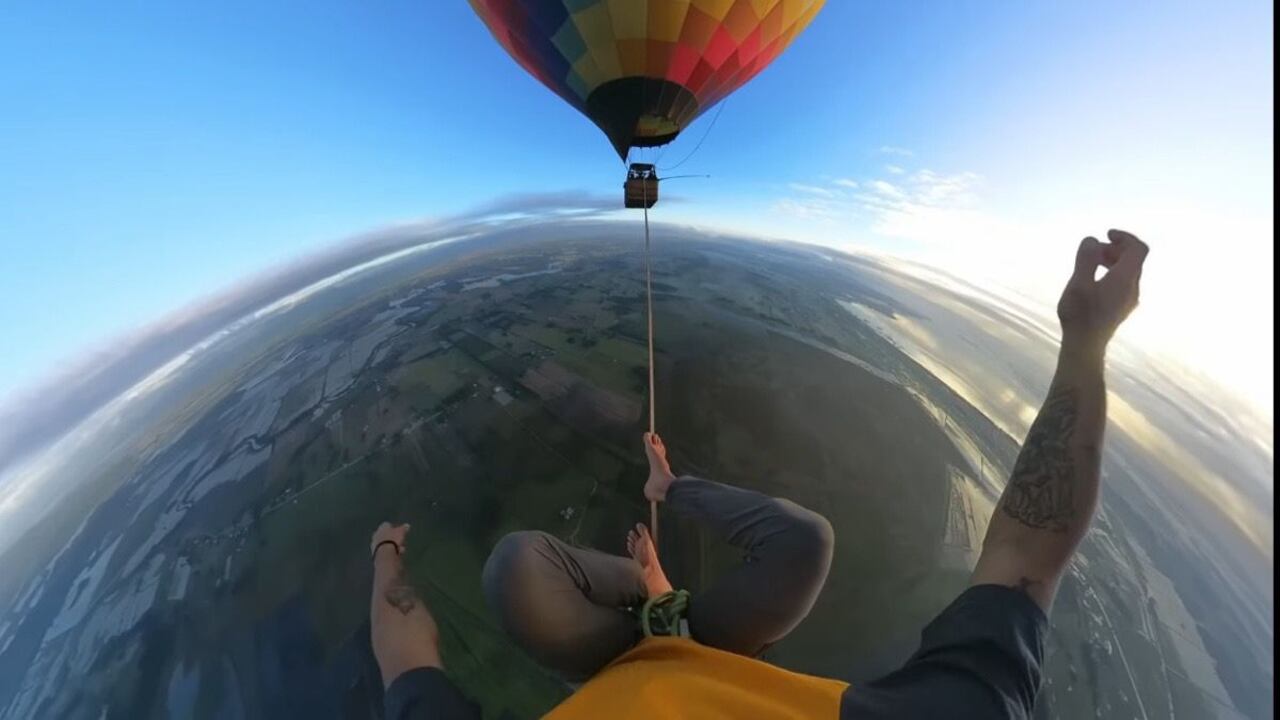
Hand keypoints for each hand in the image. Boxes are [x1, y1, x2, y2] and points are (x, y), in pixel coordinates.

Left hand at [371, 522, 409, 557]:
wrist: (385, 552)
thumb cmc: (393, 539)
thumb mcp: (401, 532)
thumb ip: (404, 528)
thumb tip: (407, 525)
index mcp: (382, 526)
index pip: (388, 525)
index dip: (394, 528)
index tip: (400, 532)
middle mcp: (376, 533)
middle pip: (386, 534)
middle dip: (393, 538)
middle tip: (400, 541)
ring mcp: (374, 542)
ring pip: (385, 543)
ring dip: (392, 545)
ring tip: (400, 549)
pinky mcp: (375, 551)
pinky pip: (384, 550)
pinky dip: (389, 551)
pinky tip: (395, 554)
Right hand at [1057, 229, 1148, 354]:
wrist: (1085, 345)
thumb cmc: (1080, 314)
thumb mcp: (1079, 283)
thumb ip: (1087, 259)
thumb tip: (1092, 239)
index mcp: (1126, 278)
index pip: (1138, 249)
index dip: (1125, 237)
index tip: (1106, 234)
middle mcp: (1133, 287)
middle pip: (1134, 259)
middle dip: (1115, 248)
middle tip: (1093, 250)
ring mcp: (1130, 299)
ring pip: (1129, 271)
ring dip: (1113, 261)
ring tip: (1091, 263)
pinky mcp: (1123, 307)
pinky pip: (1124, 282)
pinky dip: (1113, 273)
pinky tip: (1094, 280)